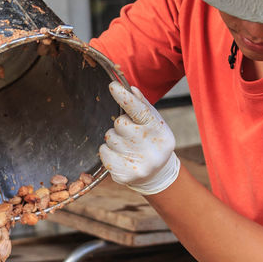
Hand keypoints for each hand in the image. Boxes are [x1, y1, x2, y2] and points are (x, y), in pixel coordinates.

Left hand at [98, 81, 179, 195]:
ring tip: (127, 147)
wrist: (156, 174)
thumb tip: (131, 90)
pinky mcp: (124, 175)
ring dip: (114, 139)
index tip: (112, 86)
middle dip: (120, 125)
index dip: (124, 97)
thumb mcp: (154, 123)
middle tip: (130, 134)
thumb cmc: (152, 141)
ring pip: (109, 138)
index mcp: (159, 131)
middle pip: (119, 124)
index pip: (139, 110)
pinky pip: (103, 152)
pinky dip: (107, 151)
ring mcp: (138, 163)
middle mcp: (150, 148)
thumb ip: (143, 106)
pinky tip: (120, 156)